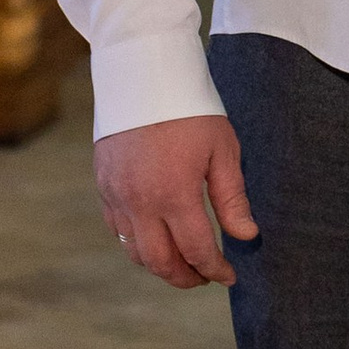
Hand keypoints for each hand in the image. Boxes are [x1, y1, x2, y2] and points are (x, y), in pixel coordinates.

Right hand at [95, 112, 258, 289]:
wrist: (143, 71)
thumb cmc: (189, 107)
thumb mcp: (221, 148)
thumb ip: (231, 198)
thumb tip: (245, 236)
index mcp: (174, 194)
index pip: (196, 250)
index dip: (215, 269)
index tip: (229, 276)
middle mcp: (140, 203)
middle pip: (161, 262)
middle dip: (186, 277)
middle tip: (205, 277)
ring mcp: (116, 195)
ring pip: (135, 252)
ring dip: (159, 264)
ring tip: (182, 261)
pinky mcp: (103, 185)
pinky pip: (117, 229)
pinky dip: (136, 243)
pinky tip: (155, 237)